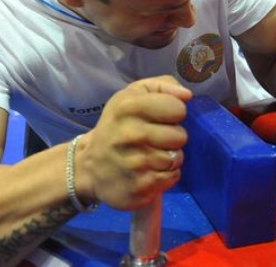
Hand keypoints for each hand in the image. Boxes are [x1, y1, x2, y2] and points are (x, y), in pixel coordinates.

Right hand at [77, 76, 192, 209]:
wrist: (89, 166)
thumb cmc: (118, 125)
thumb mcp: (133, 95)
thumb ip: (163, 86)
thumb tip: (186, 95)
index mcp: (128, 107)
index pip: (177, 108)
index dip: (174, 112)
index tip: (163, 117)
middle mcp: (129, 135)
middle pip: (180, 136)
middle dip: (173, 137)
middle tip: (158, 139)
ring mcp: (133, 164)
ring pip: (177, 158)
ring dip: (171, 157)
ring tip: (153, 155)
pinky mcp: (139, 188)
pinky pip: (172, 177)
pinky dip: (166, 174)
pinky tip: (150, 171)